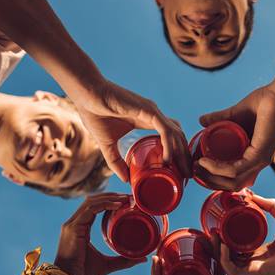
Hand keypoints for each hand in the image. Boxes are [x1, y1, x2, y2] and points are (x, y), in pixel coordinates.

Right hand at [54, 193, 145, 274]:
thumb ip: (124, 260)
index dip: (109, 200)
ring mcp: (72, 225)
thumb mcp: (107, 265)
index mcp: (79, 228)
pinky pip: (90, 210)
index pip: (93, 206)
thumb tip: (143, 258)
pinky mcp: (73, 229)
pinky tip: (118, 205)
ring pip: (91, 202)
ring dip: (110, 198)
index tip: (126, 201)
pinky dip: (105, 205)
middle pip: (93, 200)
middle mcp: (73, 223)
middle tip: (130, 197)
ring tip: (127, 199)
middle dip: (111, 196)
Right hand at [74, 80, 190, 181]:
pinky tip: (167, 159)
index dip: (178, 154)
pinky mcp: (147, 110)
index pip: (170, 137)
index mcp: (148, 121)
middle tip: (188, 176)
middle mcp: (154, 116)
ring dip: (182, 153)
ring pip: (175, 133)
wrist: (86, 95)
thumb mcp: (107, 145)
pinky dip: (169, 145)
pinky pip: (165, 130)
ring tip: (183, 171)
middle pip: (178, 137)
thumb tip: (125, 180)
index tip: (179, 172)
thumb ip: (116, 162)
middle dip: (185, 157)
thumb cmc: (95, 114)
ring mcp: (152, 112)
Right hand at [196, 83, 274, 190]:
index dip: (214, 178)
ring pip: (232, 180)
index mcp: (253, 158)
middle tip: (195, 170)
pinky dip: (217, 168)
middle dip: (210, 181)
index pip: (233, 179)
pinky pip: (235, 169)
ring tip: (198, 165)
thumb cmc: (261, 104)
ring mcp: (260, 161)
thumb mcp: (234, 114)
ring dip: (211, 176)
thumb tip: (201, 121)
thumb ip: (219, 118)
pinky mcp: (259, 155)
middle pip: (231, 184)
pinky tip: (205, 161)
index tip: (198, 169)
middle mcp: (258, 163)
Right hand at [220, 196, 274, 274]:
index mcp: (259, 252)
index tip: (217, 226)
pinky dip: (225, 259)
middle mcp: (253, 262)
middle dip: (215, 245)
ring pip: (226, 264)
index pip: (236, 248)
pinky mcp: (254, 274)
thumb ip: (268, 204)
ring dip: (217, 252)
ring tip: (214, 236)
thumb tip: (251, 195)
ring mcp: (252, 269)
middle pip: (227, 256)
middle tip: (211, 231)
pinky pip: (232, 270)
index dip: (224, 239)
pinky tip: (224, 246)